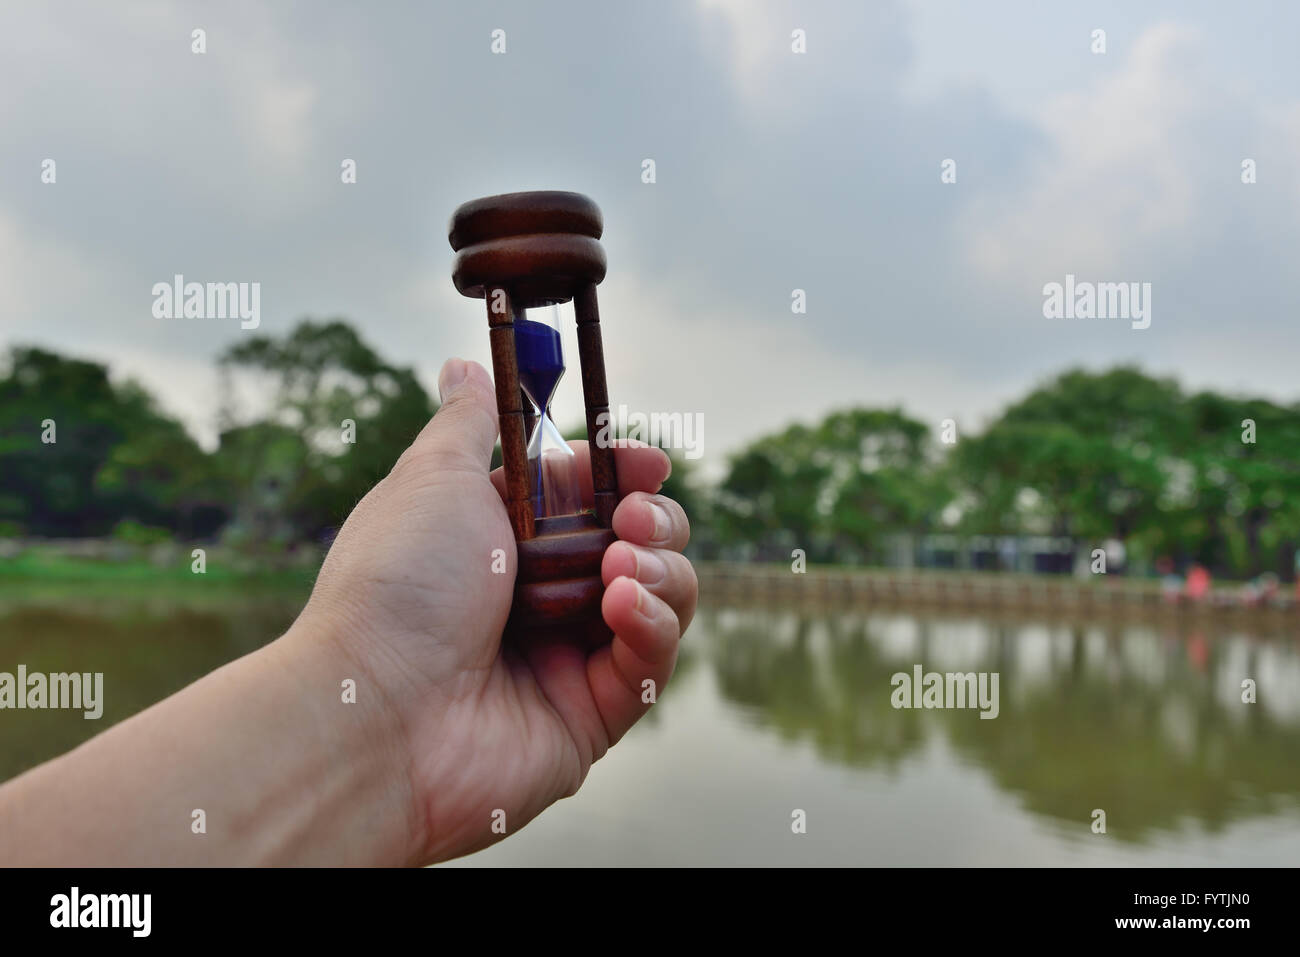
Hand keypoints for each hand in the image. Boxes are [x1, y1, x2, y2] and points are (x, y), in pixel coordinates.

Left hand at [292, 358, 696, 863]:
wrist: (378, 707)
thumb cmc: (398, 583)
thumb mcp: (434, 477)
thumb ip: (470, 421)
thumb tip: (467, 365)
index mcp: (503, 539)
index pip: (589, 497)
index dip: (625, 474)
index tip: (648, 462)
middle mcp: (539, 597)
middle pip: (637, 544)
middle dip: (652, 520)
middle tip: (633, 518)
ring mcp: (568, 658)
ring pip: (659, 598)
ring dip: (659, 569)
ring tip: (622, 567)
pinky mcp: (591, 715)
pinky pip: (650, 662)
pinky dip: (652, 624)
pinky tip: (624, 604)